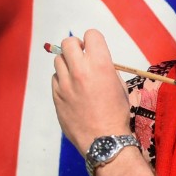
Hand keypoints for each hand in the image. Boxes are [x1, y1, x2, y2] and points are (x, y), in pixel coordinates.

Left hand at [51, 30, 130, 154]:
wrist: (104, 140)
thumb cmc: (117, 113)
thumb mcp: (119, 86)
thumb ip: (106, 69)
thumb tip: (95, 61)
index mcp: (100, 65)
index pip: (91, 35)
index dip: (93, 41)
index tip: (94, 49)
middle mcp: (80, 70)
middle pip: (69, 43)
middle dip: (76, 47)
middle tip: (81, 57)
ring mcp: (65, 83)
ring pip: (58, 60)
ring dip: (67, 63)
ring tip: (75, 75)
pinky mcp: (56, 96)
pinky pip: (55, 78)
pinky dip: (62, 80)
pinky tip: (71, 90)